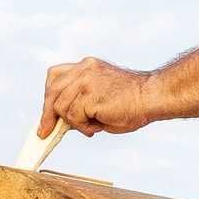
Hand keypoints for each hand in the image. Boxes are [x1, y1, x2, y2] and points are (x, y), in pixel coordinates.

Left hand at [38, 57, 156, 137]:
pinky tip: (95, 127)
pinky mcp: (89, 95)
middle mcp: (84, 69)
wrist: (152, 97)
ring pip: (60, 106)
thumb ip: (80, 104)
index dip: (48, 97)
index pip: (55, 76)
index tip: (46, 116)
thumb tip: (61, 122)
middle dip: (47, 114)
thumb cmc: (132, 102)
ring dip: (73, 122)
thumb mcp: (99, 99)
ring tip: (91, 126)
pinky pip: (73, 116)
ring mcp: (86, 81)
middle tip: (46, 132)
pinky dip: (82, 127)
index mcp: (87, 66)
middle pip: (52, 91)